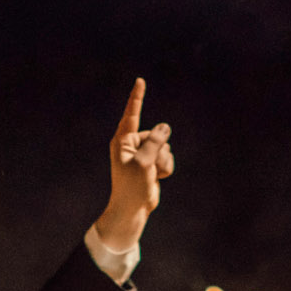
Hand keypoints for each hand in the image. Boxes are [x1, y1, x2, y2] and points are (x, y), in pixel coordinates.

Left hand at [91, 79, 173, 255]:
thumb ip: (155, 142)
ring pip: (165, 146)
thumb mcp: (143, 163)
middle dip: (159, 150)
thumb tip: (165, 126)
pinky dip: (166, 168)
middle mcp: (132, 144)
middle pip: (156, 134)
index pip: (132, 114)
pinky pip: (167, 157)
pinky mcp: (152, 163)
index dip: (137, 97)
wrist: (133, 209)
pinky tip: (157, 178)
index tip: (140, 81)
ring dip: (163, 162)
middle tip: (148, 168)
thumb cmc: (131, 187)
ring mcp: (143, 153)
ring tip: (151, 175)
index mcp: (122, 140)